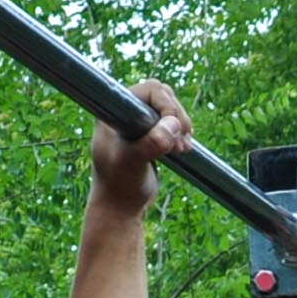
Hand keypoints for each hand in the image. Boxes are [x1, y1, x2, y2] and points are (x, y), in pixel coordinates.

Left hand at [90, 79, 189, 211]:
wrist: (120, 207)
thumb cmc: (119, 185)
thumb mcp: (132, 162)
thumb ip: (151, 143)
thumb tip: (174, 127)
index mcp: (114, 110)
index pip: (149, 90)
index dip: (167, 105)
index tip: (174, 130)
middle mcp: (126, 112)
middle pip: (163, 96)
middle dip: (177, 116)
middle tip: (181, 142)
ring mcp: (139, 123)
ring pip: (170, 109)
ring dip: (182, 126)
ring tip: (182, 148)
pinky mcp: (149, 135)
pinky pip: (172, 123)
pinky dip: (181, 133)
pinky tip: (182, 149)